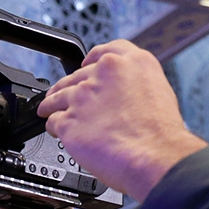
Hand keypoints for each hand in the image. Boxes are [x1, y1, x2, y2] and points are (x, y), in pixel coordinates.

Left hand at [38, 40, 206, 202]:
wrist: (154, 156)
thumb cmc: (160, 134)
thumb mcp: (159, 91)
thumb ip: (134, 84)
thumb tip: (121, 93)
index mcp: (131, 62)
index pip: (103, 52)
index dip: (91, 60)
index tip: (84, 65)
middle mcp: (104, 73)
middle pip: (76, 77)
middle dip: (70, 88)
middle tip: (67, 99)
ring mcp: (82, 96)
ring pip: (57, 97)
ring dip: (53, 104)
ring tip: (48, 111)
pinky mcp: (68, 120)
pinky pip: (53, 121)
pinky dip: (54, 128)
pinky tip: (58, 132)